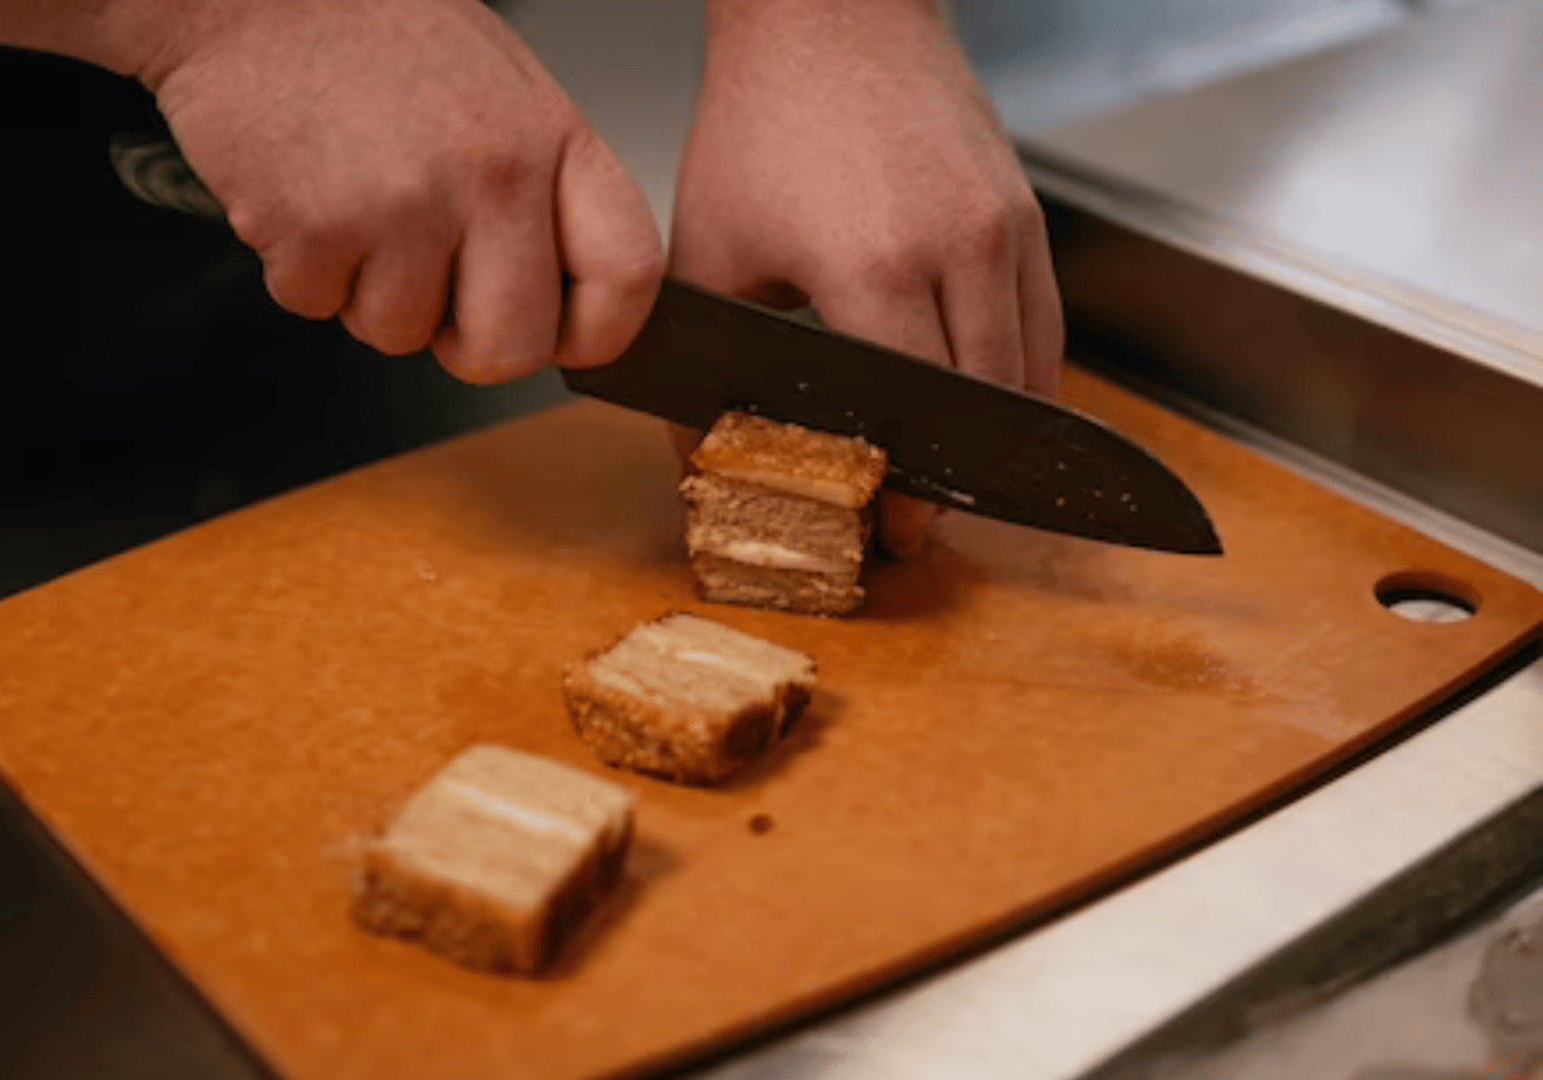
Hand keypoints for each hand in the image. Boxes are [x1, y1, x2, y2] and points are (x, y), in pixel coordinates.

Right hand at [133, 0, 663, 382]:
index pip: (627, 273)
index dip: (597, 331)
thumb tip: (557, 296)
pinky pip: (318, 306)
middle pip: (514, 347)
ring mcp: (407, 206)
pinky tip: (304, 194)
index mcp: (552, 136)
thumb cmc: (373, 35)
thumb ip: (540, 188)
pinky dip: (301, 269)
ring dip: (367, 293)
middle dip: (467, 345)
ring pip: (403, 334)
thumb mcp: (498, 89)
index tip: (562, 335)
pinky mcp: (318, 230)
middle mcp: (493, 174)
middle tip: (433, 295)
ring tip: (352, 202)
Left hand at [672, 0, 1062, 552]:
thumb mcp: (712, 248)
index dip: (911, 484)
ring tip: (959, 479)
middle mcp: (960, 246)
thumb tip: (697, 458)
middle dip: (961, 479)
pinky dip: (1026, 376)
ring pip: (1033, 369)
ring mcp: (1006, 225)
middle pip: (986, 404)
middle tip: (924, 522)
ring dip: (1001, 436)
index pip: (916, 410)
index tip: (896, 530)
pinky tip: (989, 408)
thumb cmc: (762, 123)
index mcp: (877, 264)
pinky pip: (1046, 321)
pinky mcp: (1026, 210)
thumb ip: (706, 362)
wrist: (831, 17)